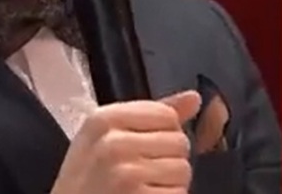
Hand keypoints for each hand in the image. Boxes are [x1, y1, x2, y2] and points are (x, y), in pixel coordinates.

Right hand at [51, 90, 201, 193]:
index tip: (141, 149)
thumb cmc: (87, 181)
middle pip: (179, 142)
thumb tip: (195, 97)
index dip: (163, 134)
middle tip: (139, 176)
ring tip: (141, 189)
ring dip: (169, 184)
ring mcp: (126, 175)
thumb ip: (152, 114)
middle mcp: (113, 143)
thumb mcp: (106, 139)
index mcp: (103, 120)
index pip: (167, 115)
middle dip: (168, 160)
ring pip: (183, 170)